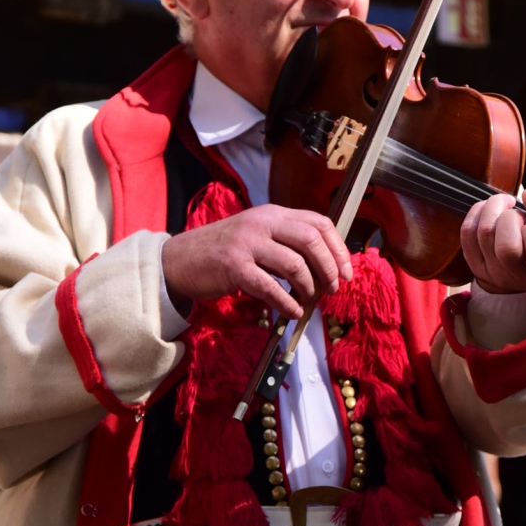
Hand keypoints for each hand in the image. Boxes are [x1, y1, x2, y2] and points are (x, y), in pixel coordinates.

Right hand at [161, 205, 353, 320]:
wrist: (179, 260)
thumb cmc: (222, 252)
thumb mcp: (256, 236)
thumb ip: (285, 243)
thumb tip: (324, 266)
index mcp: (272, 213)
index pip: (318, 222)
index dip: (338, 248)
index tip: (346, 271)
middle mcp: (262, 223)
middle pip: (311, 240)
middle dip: (329, 268)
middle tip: (332, 288)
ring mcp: (247, 244)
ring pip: (295, 265)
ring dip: (309, 288)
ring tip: (309, 301)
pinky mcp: (235, 267)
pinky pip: (271, 288)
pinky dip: (287, 303)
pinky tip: (292, 312)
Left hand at [460, 187, 525, 294]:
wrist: (525, 263)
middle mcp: (521, 276)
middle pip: (507, 247)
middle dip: (511, 217)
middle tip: (519, 213)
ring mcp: (495, 273)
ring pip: (485, 233)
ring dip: (494, 207)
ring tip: (506, 204)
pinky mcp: (475, 264)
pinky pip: (468, 232)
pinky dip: (478, 212)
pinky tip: (491, 210)